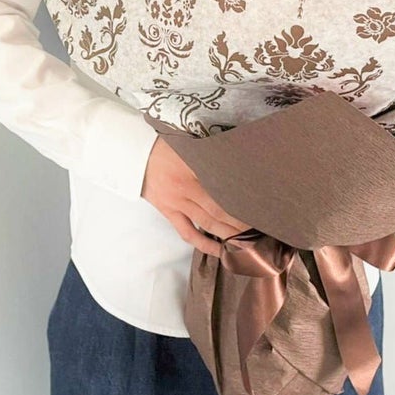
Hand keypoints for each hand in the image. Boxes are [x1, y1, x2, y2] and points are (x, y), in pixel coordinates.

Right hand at [140, 135, 251, 257]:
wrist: (134, 153)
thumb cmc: (164, 144)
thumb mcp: (190, 145)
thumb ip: (211, 154)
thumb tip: (237, 159)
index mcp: (194, 168)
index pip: (225, 188)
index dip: (243, 199)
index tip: (260, 205)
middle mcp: (186, 189)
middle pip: (219, 210)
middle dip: (240, 222)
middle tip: (261, 230)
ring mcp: (176, 203)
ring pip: (206, 224)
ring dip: (227, 234)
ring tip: (247, 243)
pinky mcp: (168, 212)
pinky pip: (187, 233)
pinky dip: (203, 243)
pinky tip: (218, 250)